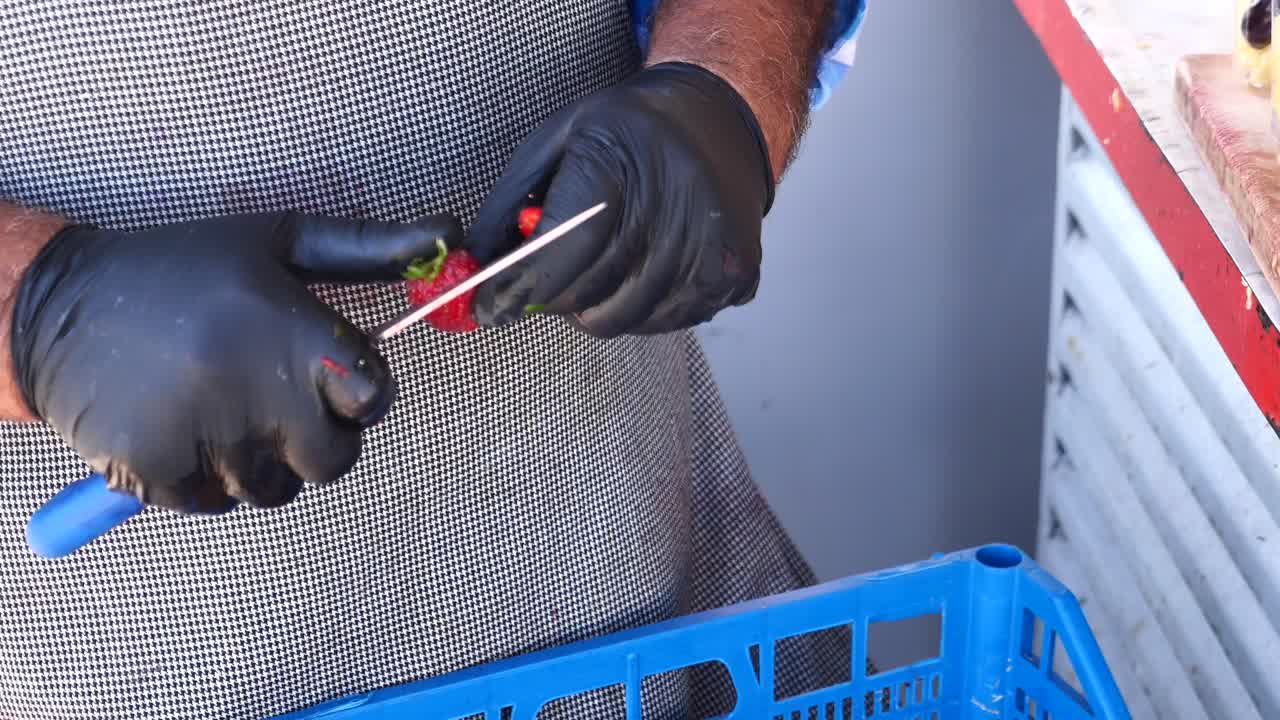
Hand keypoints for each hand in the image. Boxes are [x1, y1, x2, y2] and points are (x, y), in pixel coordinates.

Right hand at [10, 211, 460, 512]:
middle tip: (273, 393)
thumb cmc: (183, 268)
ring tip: (217, 399)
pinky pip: (218, 503)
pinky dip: (207, 476)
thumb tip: (448, 237)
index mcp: (289, 332)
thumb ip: (369, 248)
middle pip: (334, 460)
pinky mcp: (155, 474)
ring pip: (276, 489)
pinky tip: (181, 422)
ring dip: (261, 458)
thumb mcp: (277, 241)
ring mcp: (202, 437)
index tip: (331, 374)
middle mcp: (251, 389)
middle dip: (317, 435)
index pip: (374, 399)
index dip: (360, 391)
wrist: (55, 306)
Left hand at [466, 62, 774, 337]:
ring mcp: (711, 250)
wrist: (715, 120)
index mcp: (621, 165)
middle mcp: (675, 210)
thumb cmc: (629, 129)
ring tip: (603, 260)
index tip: (489, 307)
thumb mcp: (556, 140)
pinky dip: (639, 308)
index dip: (519, 288)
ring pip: (622, 321)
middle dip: (554, 295)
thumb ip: (508, 204)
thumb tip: (475, 268)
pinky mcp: (735, 279)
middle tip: (552, 271)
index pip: (564, 251)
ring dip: (597, 304)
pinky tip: (642, 267)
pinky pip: (664, 324)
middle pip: (588, 297)